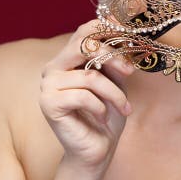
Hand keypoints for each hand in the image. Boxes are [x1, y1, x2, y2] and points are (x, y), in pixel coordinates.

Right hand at [39, 19, 135, 171]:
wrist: (97, 149)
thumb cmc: (107, 113)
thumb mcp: (116, 80)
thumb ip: (115, 58)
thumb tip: (124, 31)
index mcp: (68, 58)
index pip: (85, 31)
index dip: (109, 30)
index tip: (132, 38)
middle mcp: (53, 67)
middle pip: (84, 45)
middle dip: (113, 56)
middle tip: (130, 71)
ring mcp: (47, 85)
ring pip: (90, 76)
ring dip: (114, 93)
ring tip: (123, 108)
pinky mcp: (49, 103)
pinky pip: (84, 96)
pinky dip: (101, 107)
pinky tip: (102, 117)